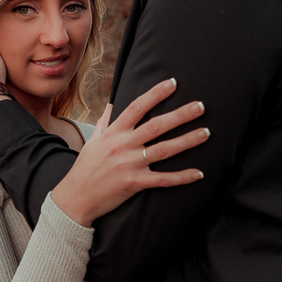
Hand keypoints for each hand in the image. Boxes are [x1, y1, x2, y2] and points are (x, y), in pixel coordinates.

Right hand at [49, 78, 207, 225]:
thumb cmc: (85, 168)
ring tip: (206, 132)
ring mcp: (129, 165)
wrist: (75, 197)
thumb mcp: (93, 141)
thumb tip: (112, 104)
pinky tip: (199, 173)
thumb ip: (105, 122)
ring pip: (164, 150)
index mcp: (113, 133)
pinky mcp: (134, 183)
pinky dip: (182, 177)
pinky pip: (163, 179)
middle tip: (201, 106)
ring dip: (187, 141)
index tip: (172, 83)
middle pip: (156, 126)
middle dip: (180, 115)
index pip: (136, 107)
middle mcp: (122, 145)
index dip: (155, 94)